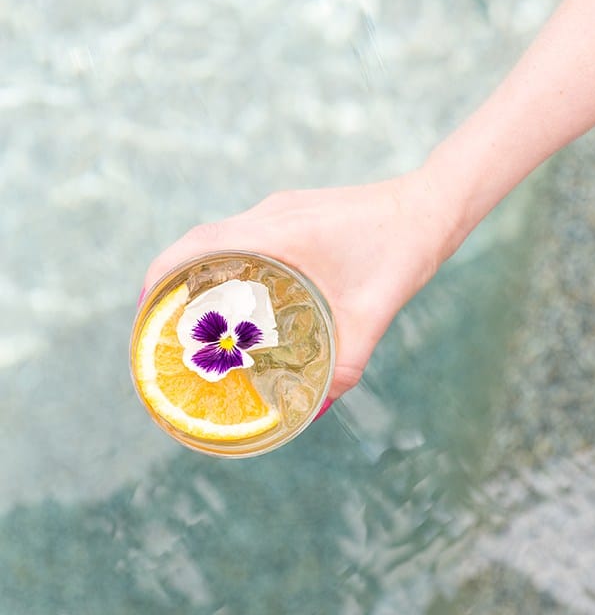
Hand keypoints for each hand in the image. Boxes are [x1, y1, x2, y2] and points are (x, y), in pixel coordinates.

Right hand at [142, 169, 452, 402]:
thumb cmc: (402, 252)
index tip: (144, 308)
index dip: (160, 273)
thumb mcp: (374, 313)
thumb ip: (347, 362)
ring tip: (189, 312)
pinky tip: (235, 292)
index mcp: (280, 232)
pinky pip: (242, 233)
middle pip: (198, 241)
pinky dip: (224, 260)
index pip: (198, 245)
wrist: (430, 207)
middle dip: (169, 278)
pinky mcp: (293, 212)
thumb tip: (317, 407)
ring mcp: (281, 209)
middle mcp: (271, 214)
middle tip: (161, 323)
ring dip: (196, 267)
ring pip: (219, 234)